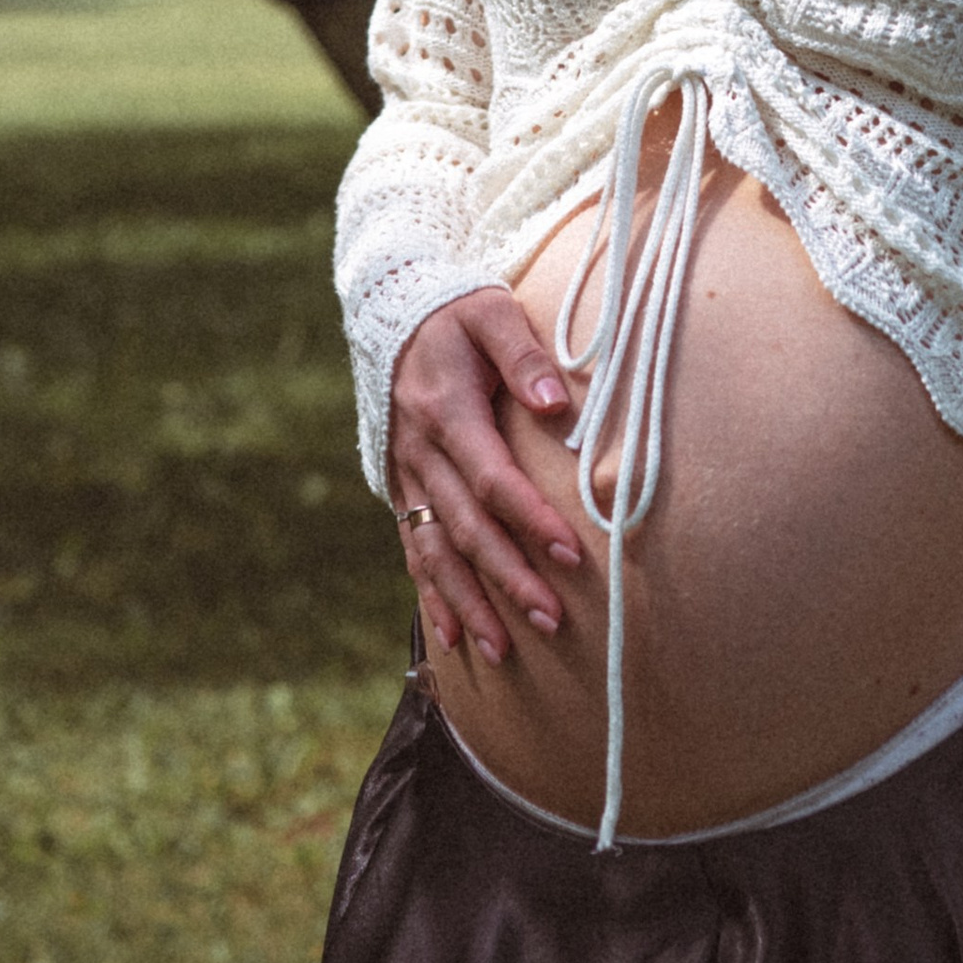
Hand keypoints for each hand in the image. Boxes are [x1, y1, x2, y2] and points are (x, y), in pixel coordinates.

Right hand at [388, 287, 584, 668]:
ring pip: (437, 551)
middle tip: (550, 620)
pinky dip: (432, 594)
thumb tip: (556, 403)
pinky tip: (453, 635)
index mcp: (447, 412)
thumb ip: (523, 355)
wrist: (392, 312)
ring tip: (504, 650)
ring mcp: (408, 474)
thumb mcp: (491, 313)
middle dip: (508, 579)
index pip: (492, 479)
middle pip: (467, 528)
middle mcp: (422, 452)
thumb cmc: (456, 312)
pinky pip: (414, 549)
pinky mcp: (402, 487)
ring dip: (470, 602)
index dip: (530, 519)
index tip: (570, 554)